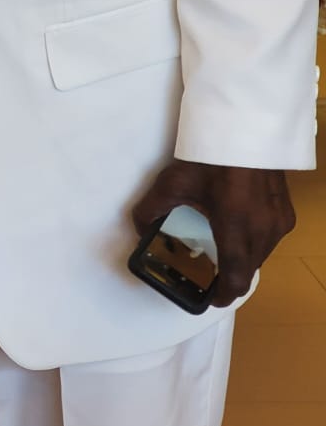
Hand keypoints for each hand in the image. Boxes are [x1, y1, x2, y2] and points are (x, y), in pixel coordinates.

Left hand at [131, 160, 295, 306]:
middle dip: (230, 276)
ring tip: (224, 252)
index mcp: (236, 229)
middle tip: (211, 273)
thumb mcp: (172, 183)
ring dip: (243, 259)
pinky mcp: (286, 211)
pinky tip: (239, 231)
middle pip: (247, 269)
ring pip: (261, 255)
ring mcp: (278, 222)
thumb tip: (140, 228)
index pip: (235, 279)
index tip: (210, 298)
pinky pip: (270, 239)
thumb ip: (150, 210)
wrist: (246, 127)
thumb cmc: (210, 157)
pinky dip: (254, 243)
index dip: (223, 295)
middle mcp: (263, 231)